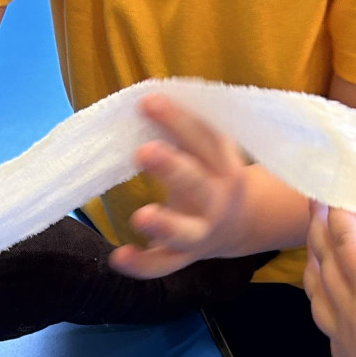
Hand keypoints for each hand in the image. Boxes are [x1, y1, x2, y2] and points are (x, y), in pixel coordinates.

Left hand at [109, 94, 255, 279]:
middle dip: (173, 169)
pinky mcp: (181, 256)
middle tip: (145, 151)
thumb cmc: (210, 173)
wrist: (238, 224)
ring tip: (141, 216)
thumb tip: (147, 91)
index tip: (149, 101)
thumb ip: (185, 127)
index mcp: (224, 166)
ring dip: (165, 225)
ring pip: (185, 233)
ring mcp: (200, 232)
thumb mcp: (209, 149)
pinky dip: (141, 265)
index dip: (178, 120)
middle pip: (198, 184)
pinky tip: (117, 257)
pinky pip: (162, 265)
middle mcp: (216, 200)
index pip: (204, 139)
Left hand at [304, 205, 355, 356]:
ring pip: (318, 294)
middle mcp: (351, 314)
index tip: (333, 186)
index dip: (340, 210)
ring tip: (316, 247)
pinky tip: (333, 306)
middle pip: (324, 262)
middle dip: (318, 228)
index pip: (348, 238)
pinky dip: (323, 300)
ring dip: (314, 263)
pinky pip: (326, 323)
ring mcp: (346, 344)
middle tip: (314, 203)